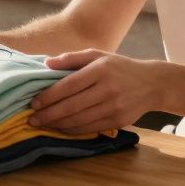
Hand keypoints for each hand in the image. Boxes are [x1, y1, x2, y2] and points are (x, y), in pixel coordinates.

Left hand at [28, 49, 162, 134]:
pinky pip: (90, 128)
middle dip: (48, 114)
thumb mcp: (98, 55)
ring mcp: (114, 106)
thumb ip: (72, 58)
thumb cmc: (119, 67)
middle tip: (31, 119)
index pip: (68, 85)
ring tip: (42, 124)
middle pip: (71, 105)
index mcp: (100, 69)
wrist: (152, 83)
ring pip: (79, 120)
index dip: (48, 96)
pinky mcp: (118, 121)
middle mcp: (107, 89)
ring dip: (57, 124)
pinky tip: (61, 128)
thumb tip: (47, 64)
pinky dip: (73, 130)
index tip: (33, 103)